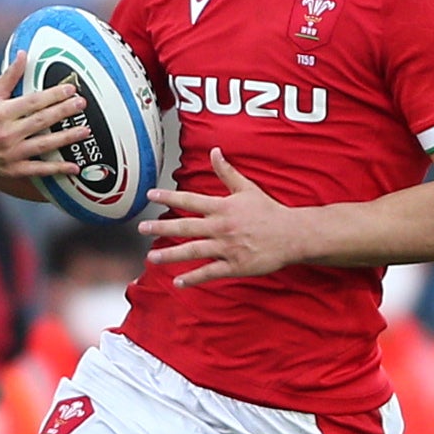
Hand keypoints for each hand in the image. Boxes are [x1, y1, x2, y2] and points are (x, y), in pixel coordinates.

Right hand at [0, 52, 90, 181]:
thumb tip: (23, 54)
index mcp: (0, 113)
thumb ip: (9, 77)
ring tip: (86, 130)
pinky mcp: (13, 170)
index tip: (70, 89)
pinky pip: (39, 170)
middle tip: (83, 104)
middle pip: (41, 121)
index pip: (32, 102)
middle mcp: (6, 133)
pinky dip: (57, 169)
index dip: (53, 95)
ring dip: (67, 138)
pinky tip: (74, 167)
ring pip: (44, 145)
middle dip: (64, 111)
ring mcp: (10, 154)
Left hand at [140, 150, 303, 286]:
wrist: (291, 235)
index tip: (151, 194)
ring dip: (171, 254)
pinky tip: (177, 281)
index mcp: (222, 207)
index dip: (169, 196)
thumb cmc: (269, 212)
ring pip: (193, 250)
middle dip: (161, 226)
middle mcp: (221, 227)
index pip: (190, 200)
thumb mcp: (247, 188)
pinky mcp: (235, 265)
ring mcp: (227, 247)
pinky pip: (210, 272)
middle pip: (185, 226)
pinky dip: (193, 277)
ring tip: (152, 257)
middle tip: (142, 228)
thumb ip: (227, 172)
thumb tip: (214, 151)